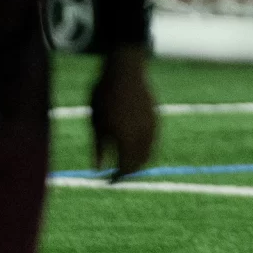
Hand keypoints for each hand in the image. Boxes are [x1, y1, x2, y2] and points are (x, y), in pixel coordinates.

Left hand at [90, 43, 156, 180]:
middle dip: (129, 171)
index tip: (108, 181)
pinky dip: (145, 149)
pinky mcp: (155, 118)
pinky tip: (134, 146)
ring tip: (126, 163)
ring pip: (149, 152)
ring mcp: (151, 126)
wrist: (125, 71)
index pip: (125, 167)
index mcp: (126, 138)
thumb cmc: (104, 96)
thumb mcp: (96, 123)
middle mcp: (142, 135)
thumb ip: (99, 148)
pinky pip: (153, 141)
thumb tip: (97, 169)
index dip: (117, 177)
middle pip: (140, 163)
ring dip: (139, 161)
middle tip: (117, 175)